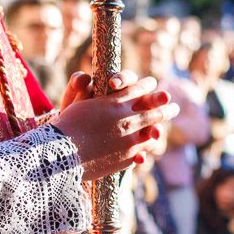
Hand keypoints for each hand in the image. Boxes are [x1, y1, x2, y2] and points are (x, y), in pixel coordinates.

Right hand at [55, 75, 176, 181]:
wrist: (60, 154)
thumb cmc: (66, 125)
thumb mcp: (78, 102)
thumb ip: (87, 90)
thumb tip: (85, 77)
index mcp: (117, 102)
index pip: (140, 88)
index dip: (147, 85)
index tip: (153, 84)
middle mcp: (128, 118)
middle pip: (154, 109)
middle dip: (164, 104)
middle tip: (172, 103)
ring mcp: (131, 138)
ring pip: (153, 129)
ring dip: (160, 125)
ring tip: (164, 124)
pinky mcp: (128, 156)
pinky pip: (144, 148)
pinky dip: (147, 145)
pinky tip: (149, 143)